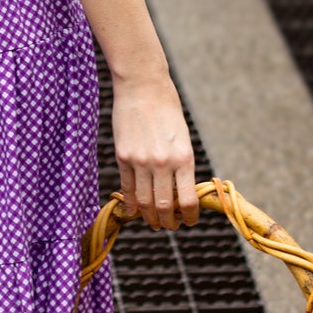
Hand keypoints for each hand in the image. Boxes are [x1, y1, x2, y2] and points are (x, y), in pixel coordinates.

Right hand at [112, 71, 197, 231]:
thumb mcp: (183, 138)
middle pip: (164, 207)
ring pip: (144, 201)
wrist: (143, 86)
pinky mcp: (123, 156)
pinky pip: (127, 187)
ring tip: (153, 222)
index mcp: (184, 158)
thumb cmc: (167, 109)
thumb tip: (179, 192)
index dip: (190, 217)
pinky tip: (134, 210)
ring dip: (149, 217)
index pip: (188, 201)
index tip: (189, 221)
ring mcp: (140, 161)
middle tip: (170, 226)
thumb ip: (181, 164)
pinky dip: (131, 203)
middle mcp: (162, 163)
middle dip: (168, 222)